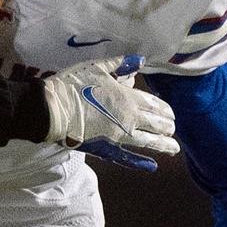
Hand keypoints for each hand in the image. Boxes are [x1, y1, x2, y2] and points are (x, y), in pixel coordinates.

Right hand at [41, 55, 177, 170]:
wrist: (53, 108)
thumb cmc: (73, 84)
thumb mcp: (98, 67)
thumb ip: (121, 65)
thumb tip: (140, 61)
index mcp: (127, 97)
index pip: (154, 104)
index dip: (165, 110)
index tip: (171, 114)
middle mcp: (129, 118)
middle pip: (155, 123)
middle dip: (167, 126)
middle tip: (172, 128)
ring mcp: (119, 136)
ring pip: (148, 142)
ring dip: (163, 144)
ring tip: (174, 148)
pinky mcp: (106, 149)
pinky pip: (127, 158)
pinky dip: (140, 162)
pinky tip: (152, 166)